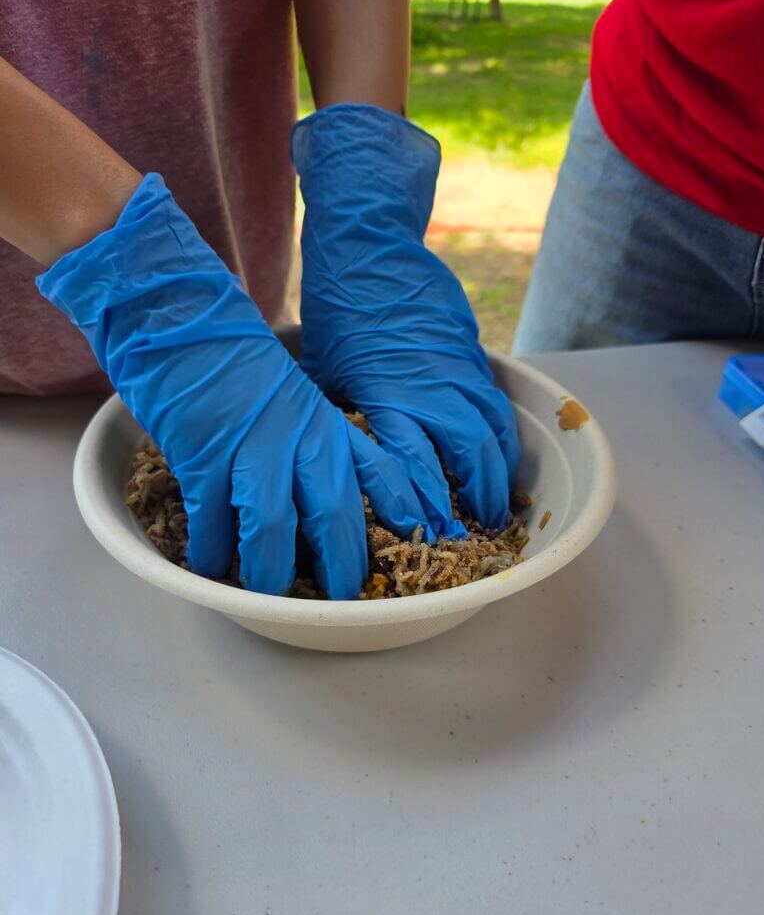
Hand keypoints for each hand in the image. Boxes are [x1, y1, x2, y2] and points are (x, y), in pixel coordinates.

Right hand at [37, 173, 427, 597]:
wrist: (182, 319)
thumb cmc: (238, 360)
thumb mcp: (295, 396)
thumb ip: (314, 439)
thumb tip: (322, 495)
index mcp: (326, 423)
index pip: (381, 470)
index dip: (405, 507)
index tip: (429, 536)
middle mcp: (299, 440)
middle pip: (334, 514)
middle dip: (342, 564)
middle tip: (342, 595)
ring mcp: (251, 448)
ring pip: (273, 528)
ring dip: (270, 570)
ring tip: (267, 590)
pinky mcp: (204, 457)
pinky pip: (212, 521)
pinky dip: (211, 551)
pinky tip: (209, 564)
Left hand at [292, 104, 520, 535]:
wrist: (369, 241)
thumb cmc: (338, 306)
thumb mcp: (321, 370)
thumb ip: (337, 419)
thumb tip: (335, 463)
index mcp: (390, 394)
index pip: (417, 465)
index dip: (428, 505)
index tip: (430, 535)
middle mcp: (433, 386)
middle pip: (471, 454)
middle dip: (480, 497)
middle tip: (479, 531)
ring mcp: (460, 367)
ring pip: (494, 429)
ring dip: (500, 472)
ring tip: (499, 506)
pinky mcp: (473, 352)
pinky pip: (498, 402)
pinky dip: (504, 435)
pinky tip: (502, 456)